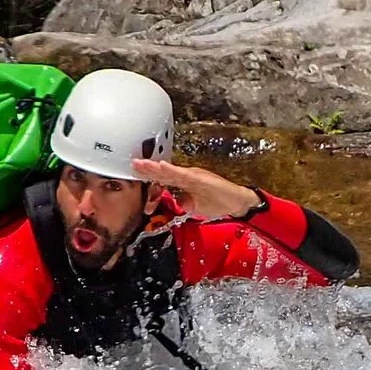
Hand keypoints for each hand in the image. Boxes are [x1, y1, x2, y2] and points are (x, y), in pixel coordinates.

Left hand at [132, 158, 261, 220]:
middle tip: (132, 164)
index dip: (149, 175)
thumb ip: (182, 202)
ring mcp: (194, 175)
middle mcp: (188, 175)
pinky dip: (172, 171)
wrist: (238, 201)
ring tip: (142, 164)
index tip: (135, 173)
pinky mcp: (201, 178)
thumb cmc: (218, 202)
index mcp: (185, 181)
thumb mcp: (194, 205)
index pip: (164, 178)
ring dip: (155, 168)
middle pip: (164, 172)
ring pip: (171, 171)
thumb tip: (171, 204)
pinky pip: (183, 175)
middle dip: (148, 169)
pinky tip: (162, 167)